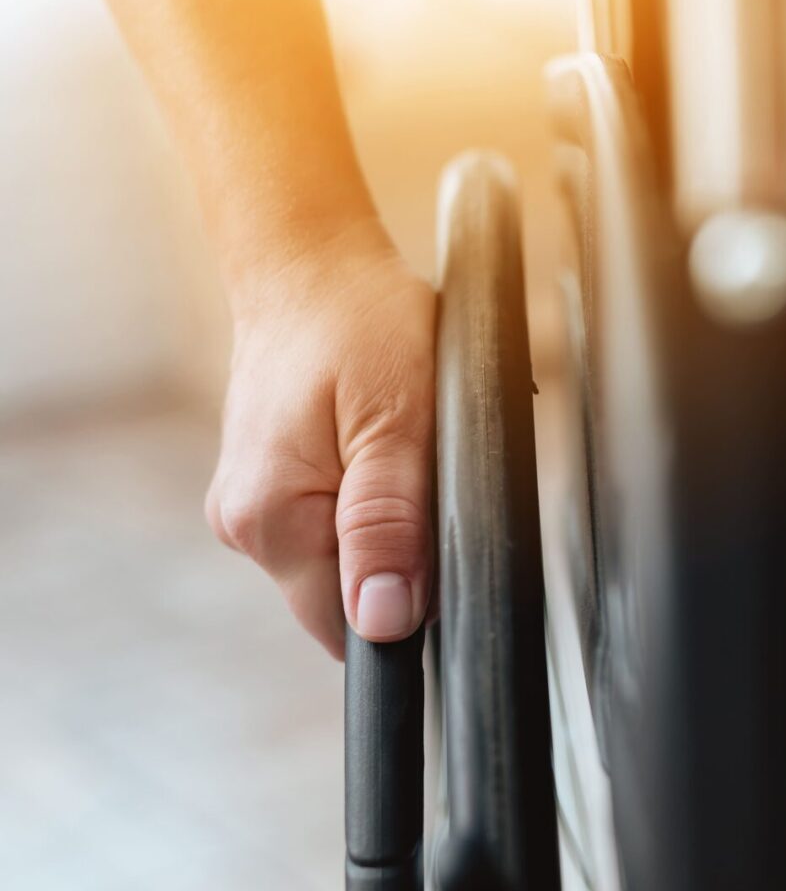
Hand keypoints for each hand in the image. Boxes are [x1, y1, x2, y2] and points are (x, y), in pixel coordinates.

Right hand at [205, 223, 434, 657]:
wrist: (309, 263)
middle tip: (420, 469)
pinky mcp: (265, 485)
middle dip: (400, 553)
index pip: (347, 628)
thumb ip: (390, 524)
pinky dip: (365, 495)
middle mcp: (244, 525)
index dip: (405, 603)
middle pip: (346, 596)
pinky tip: (374, 443)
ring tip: (395, 444)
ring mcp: (250, 506)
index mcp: (270, 519)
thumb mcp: (399, 421)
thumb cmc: (358, 322)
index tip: (434, 544)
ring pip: (343, 557)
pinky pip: (330, 521)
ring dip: (386, 520)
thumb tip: (385, 621)